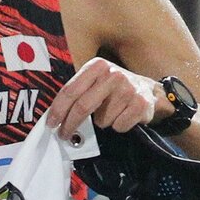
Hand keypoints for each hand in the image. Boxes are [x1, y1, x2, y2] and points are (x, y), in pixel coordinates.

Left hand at [45, 58, 159, 138]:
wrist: (148, 89)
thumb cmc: (114, 87)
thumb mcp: (96, 80)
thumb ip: (78, 93)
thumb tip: (56, 117)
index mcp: (98, 66)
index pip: (71, 91)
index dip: (58, 110)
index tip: (51, 123)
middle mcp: (113, 75)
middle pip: (83, 106)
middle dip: (70, 124)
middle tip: (64, 134)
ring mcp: (128, 90)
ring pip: (102, 120)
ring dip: (102, 122)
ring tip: (111, 112)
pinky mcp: (140, 105)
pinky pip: (118, 126)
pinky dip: (118, 126)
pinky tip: (123, 115)